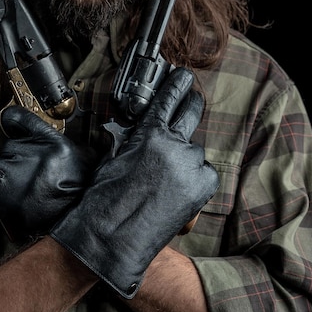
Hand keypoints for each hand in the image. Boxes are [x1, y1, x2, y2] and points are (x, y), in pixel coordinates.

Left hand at [0, 105, 90, 237]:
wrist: (73, 219)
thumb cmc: (77, 188)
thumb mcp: (81, 153)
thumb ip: (59, 138)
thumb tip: (29, 125)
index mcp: (53, 142)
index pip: (20, 118)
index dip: (12, 118)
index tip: (9, 121)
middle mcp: (31, 153)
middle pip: (10, 145)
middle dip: (19, 156)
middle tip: (33, 174)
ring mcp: (13, 172)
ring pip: (0, 162)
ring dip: (9, 172)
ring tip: (26, 188)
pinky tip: (2, 188)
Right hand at [50, 67, 218, 297]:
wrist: (114, 236)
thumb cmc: (106, 197)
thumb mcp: (116, 156)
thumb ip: (136, 138)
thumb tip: (146, 131)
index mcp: (150, 133)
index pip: (169, 98)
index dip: (178, 83)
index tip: (185, 75)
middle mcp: (174, 146)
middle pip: (192, 113)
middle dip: (192, 103)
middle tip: (193, 99)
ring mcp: (190, 167)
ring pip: (195, 151)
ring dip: (186, 156)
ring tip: (168, 175)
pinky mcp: (201, 188)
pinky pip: (204, 173)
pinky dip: (195, 177)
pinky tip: (178, 188)